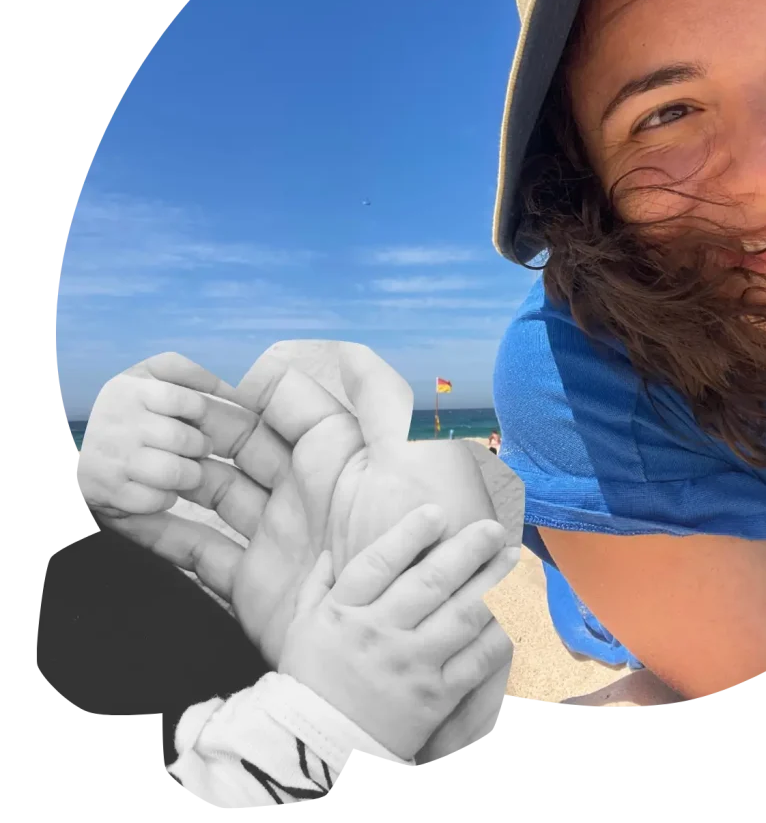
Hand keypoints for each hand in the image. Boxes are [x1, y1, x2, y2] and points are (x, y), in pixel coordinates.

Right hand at [73, 361, 227, 518]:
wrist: (73, 449)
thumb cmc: (127, 408)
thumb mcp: (149, 375)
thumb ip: (188, 370)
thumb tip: (232, 378)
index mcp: (128, 390)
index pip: (184, 401)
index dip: (199, 412)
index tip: (197, 418)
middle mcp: (116, 423)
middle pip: (182, 439)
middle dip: (199, 446)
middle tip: (196, 448)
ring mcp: (111, 459)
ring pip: (174, 472)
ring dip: (188, 475)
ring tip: (183, 470)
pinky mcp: (109, 493)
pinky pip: (156, 500)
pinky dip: (164, 498)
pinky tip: (157, 488)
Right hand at [94, 345, 503, 670]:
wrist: (413, 638)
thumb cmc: (424, 537)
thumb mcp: (414, 455)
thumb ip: (381, 395)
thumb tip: (348, 343)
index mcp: (339, 452)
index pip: (282, 401)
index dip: (241, 382)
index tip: (197, 369)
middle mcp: (304, 489)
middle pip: (239, 441)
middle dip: (198, 423)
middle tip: (153, 410)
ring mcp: (276, 535)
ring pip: (211, 491)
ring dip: (174, 471)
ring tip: (134, 453)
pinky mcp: (254, 585)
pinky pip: (197, 551)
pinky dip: (161, 532)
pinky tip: (127, 510)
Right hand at [280, 504, 516, 760]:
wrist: (315, 752)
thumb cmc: (309, 683)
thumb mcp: (299, 628)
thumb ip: (317, 585)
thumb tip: (332, 550)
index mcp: (344, 613)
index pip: (379, 563)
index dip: (410, 534)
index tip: (438, 512)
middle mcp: (379, 634)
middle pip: (430, 582)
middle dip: (467, 550)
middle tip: (492, 528)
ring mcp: (411, 666)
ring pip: (461, 615)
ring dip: (493, 582)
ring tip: (512, 559)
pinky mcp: (435, 697)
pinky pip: (475, 660)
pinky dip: (499, 633)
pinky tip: (516, 611)